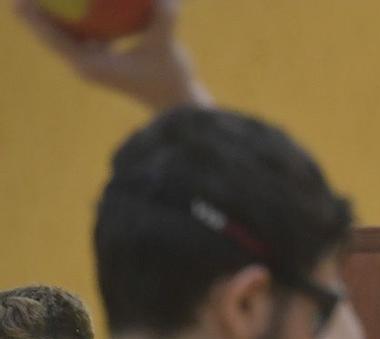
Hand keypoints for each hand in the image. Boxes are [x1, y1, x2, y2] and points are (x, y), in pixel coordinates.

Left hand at [13, 0, 212, 109]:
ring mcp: (95, 66)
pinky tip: (82, 5)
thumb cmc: (170, 81)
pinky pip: (84, 39)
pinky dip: (79, 23)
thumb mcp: (167, 48)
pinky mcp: (106, 65)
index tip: (20, 0)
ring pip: (66, 39)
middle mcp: (86, 66)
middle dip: (38, 14)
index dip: (35, 16)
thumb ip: (163, 20)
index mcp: (90, 64)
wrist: (180, 108)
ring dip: (56, 19)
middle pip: (52, 37)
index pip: (53, 37)